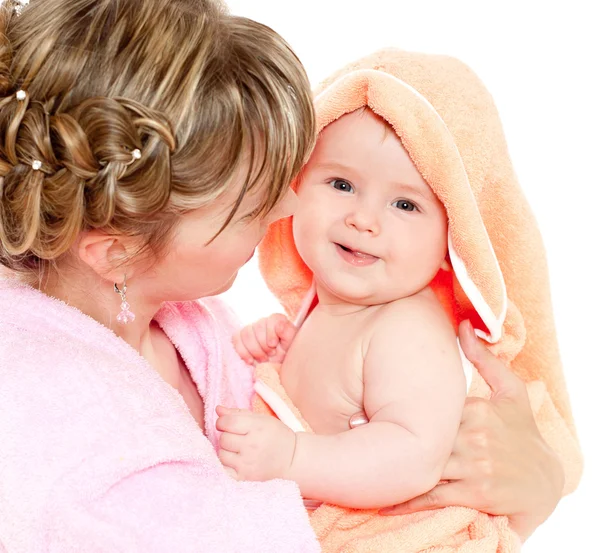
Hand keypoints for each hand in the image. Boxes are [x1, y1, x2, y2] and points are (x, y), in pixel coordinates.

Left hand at [216, 406, 296, 480]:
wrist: (292, 460)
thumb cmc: (276, 436)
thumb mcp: (261, 419)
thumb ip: (238, 413)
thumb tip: (218, 410)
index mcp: (257, 427)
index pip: (227, 422)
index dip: (223, 422)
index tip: (227, 424)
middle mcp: (252, 445)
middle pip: (223, 439)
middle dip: (227, 436)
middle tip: (238, 438)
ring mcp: (248, 463)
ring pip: (222, 454)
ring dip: (227, 451)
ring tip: (239, 450)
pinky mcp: (245, 477)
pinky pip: (224, 470)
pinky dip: (226, 466)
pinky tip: (235, 462)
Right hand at [233, 314, 295, 364]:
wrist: (277, 367)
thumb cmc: (287, 355)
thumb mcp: (292, 345)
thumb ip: (288, 333)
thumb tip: (280, 325)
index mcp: (278, 321)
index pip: (272, 319)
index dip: (271, 332)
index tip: (273, 344)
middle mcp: (264, 322)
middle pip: (257, 326)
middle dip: (263, 344)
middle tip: (270, 355)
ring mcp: (251, 329)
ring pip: (246, 333)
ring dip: (254, 349)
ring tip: (263, 359)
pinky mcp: (241, 338)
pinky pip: (236, 339)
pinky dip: (243, 351)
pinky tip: (250, 360)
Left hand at [380, 320, 564, 541]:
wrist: (547, 480)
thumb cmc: (524, 431)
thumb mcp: (511, 391)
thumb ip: (485, 359)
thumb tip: (464, 325)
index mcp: (475, 409)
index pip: (427, 407)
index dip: (394, 407)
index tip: (364, 405)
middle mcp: (475, 436)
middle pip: (421, 434)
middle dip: (388, 434)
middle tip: (352, 430)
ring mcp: (475, 467)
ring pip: (424, 465)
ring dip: (392, 465)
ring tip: (359, 461)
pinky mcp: (477, 495)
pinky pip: (434, 496)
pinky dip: (408, 500)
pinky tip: (384, 500)